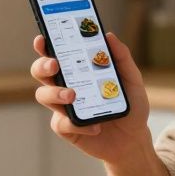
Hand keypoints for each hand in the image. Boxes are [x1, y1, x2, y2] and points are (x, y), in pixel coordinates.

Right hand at [30, 32, 153, 165]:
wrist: (133, 139)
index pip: (56, 53)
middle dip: (43, 65)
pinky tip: (96, 127)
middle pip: (41, 71)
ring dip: (54, 93)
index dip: (45, 45)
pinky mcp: (66, 128)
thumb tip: (109, 36)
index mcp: (78, 70)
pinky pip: (62, 123)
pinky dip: (78, 125)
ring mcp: (63, 107)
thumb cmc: (130, 105)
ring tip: (72, 95)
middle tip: (54, 65)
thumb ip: (122, 58)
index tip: (42, 38)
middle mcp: (65, 85)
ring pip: (43, 95)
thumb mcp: (132, 80)